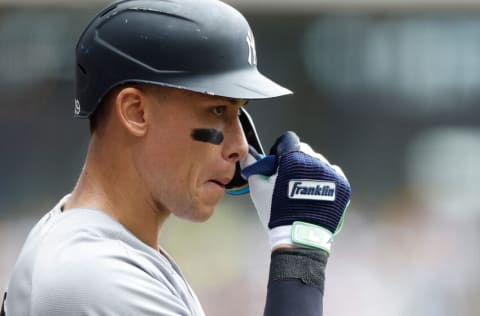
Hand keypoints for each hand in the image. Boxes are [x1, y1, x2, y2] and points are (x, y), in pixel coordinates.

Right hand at [241, 131, 350, 252]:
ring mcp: (331, 173)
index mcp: (294, 158)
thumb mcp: (258, 189)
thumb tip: (249, 156)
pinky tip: (315, 193)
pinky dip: (325, 180)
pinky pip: (333, 174)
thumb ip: (254, 167)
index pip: (288, 141)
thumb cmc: (278, 213)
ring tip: (303, 189)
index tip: (279, 163)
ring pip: (319, 162)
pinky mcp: (343, 185)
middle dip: (296, 160)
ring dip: (311, 170)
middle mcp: (315, 161)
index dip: (281, 151)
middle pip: (304, 151)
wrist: (299, 237)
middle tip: (289, 178)